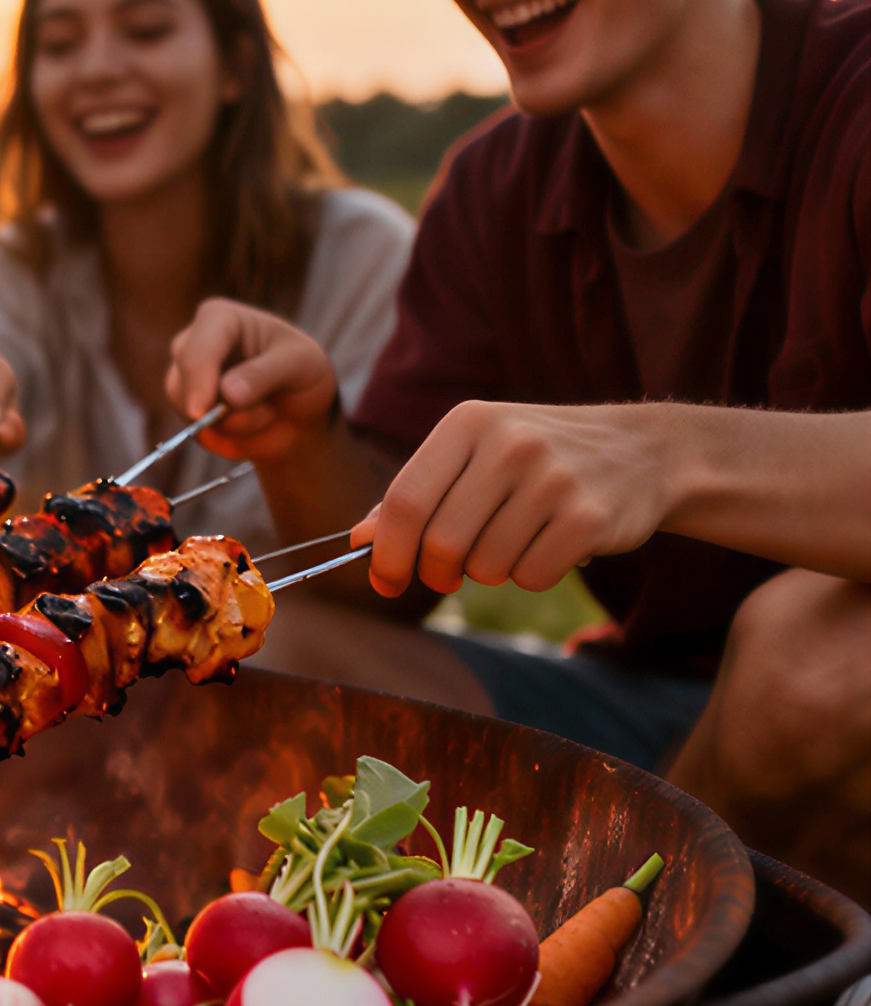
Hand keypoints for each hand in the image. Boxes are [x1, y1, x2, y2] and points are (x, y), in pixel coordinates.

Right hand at [165, 298, 338, 463]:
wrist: (299, 409)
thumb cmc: (302, 371)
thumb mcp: (300, 364)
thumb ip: (265, 374)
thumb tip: (227, 393)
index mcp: (219, 319)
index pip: (198, 348)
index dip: (197, 380)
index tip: (201, 412)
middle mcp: (192, 344)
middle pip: (184, 381)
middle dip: (224, 408)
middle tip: (268, 414)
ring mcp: (185, 378)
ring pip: (187, 410)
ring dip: (233, 425)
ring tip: (267, 413)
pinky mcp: (186, 410)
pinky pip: (196, 432)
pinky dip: (226, 437)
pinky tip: (251, 425)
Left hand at [351, 402, 672, 596]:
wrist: (643, 451)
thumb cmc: (537, 459)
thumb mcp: (474, 454)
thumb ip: (416, 494)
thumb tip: (361, 540)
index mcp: (468, 422)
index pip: (404, 502)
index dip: (387, 554)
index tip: (385, 582)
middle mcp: (510, 444)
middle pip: (441, 542)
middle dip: (437, 572)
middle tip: (449, 574)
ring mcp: (554, 480)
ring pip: (485, 567)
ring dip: (489, 572)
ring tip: (513, 541)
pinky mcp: (591, 517)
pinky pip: (531, 577)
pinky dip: (531, 576)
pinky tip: (549, 545)